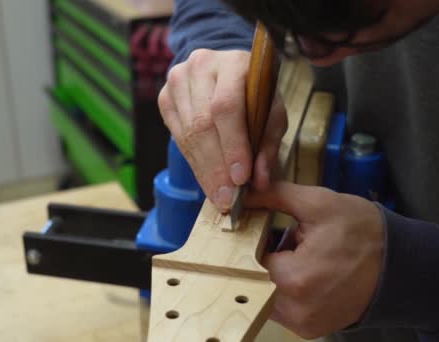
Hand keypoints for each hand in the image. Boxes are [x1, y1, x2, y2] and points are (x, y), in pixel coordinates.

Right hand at [158, 49, 286, 211]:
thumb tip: (260, 181)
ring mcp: (178, 79)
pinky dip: (193, 162)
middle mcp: (201, 65)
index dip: (232, 145)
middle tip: (226, 198)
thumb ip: (268, 144)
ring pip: (187, 134)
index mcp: (234, 62)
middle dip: (216, 167)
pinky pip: (178, 136)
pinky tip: (206, 179)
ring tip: (218, 194)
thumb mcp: (273, 112)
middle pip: (202, 123)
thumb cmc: (255, 92)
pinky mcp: (165, 96)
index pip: (226, 106)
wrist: (227, 70)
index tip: (240, 178)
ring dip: (204, 170)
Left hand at [246, 181, 383, 338]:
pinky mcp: (310, 329)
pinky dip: (285, 290)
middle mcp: (295, 309)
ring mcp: (303, 324)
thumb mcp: (319, 203)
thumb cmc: (364, 232)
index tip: (266, 230)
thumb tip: (245, 194)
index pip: (248, 259)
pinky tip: (305, 273)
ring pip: (265, 295)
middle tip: (285, 242)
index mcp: (295, 278)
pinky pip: (281, 308)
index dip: (254, 241)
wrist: (402, 265)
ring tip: (297, 257)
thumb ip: (275, 196)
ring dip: (272, 276)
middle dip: (263, 259)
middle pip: (254, 279)